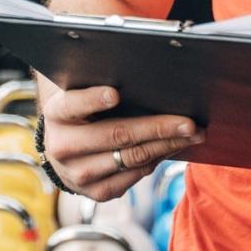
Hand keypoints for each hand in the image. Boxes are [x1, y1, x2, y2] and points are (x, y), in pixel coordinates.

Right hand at [38, 76, 203, 200]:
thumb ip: (101, 79)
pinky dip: (157, 159)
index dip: (93, 99)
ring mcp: (78, 174)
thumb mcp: (82, 91)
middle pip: (116, 135)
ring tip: (193, 134)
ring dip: (167, 145)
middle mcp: (62, 146)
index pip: (72, 104)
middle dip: (158, 127)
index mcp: (57, 114)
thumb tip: (144, 58)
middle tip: (188, 122)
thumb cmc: (83, 110)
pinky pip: (135, 175)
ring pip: (132, 158)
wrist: (64, 149)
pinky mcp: (96, 192)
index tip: (115, 93)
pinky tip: (173, 146)